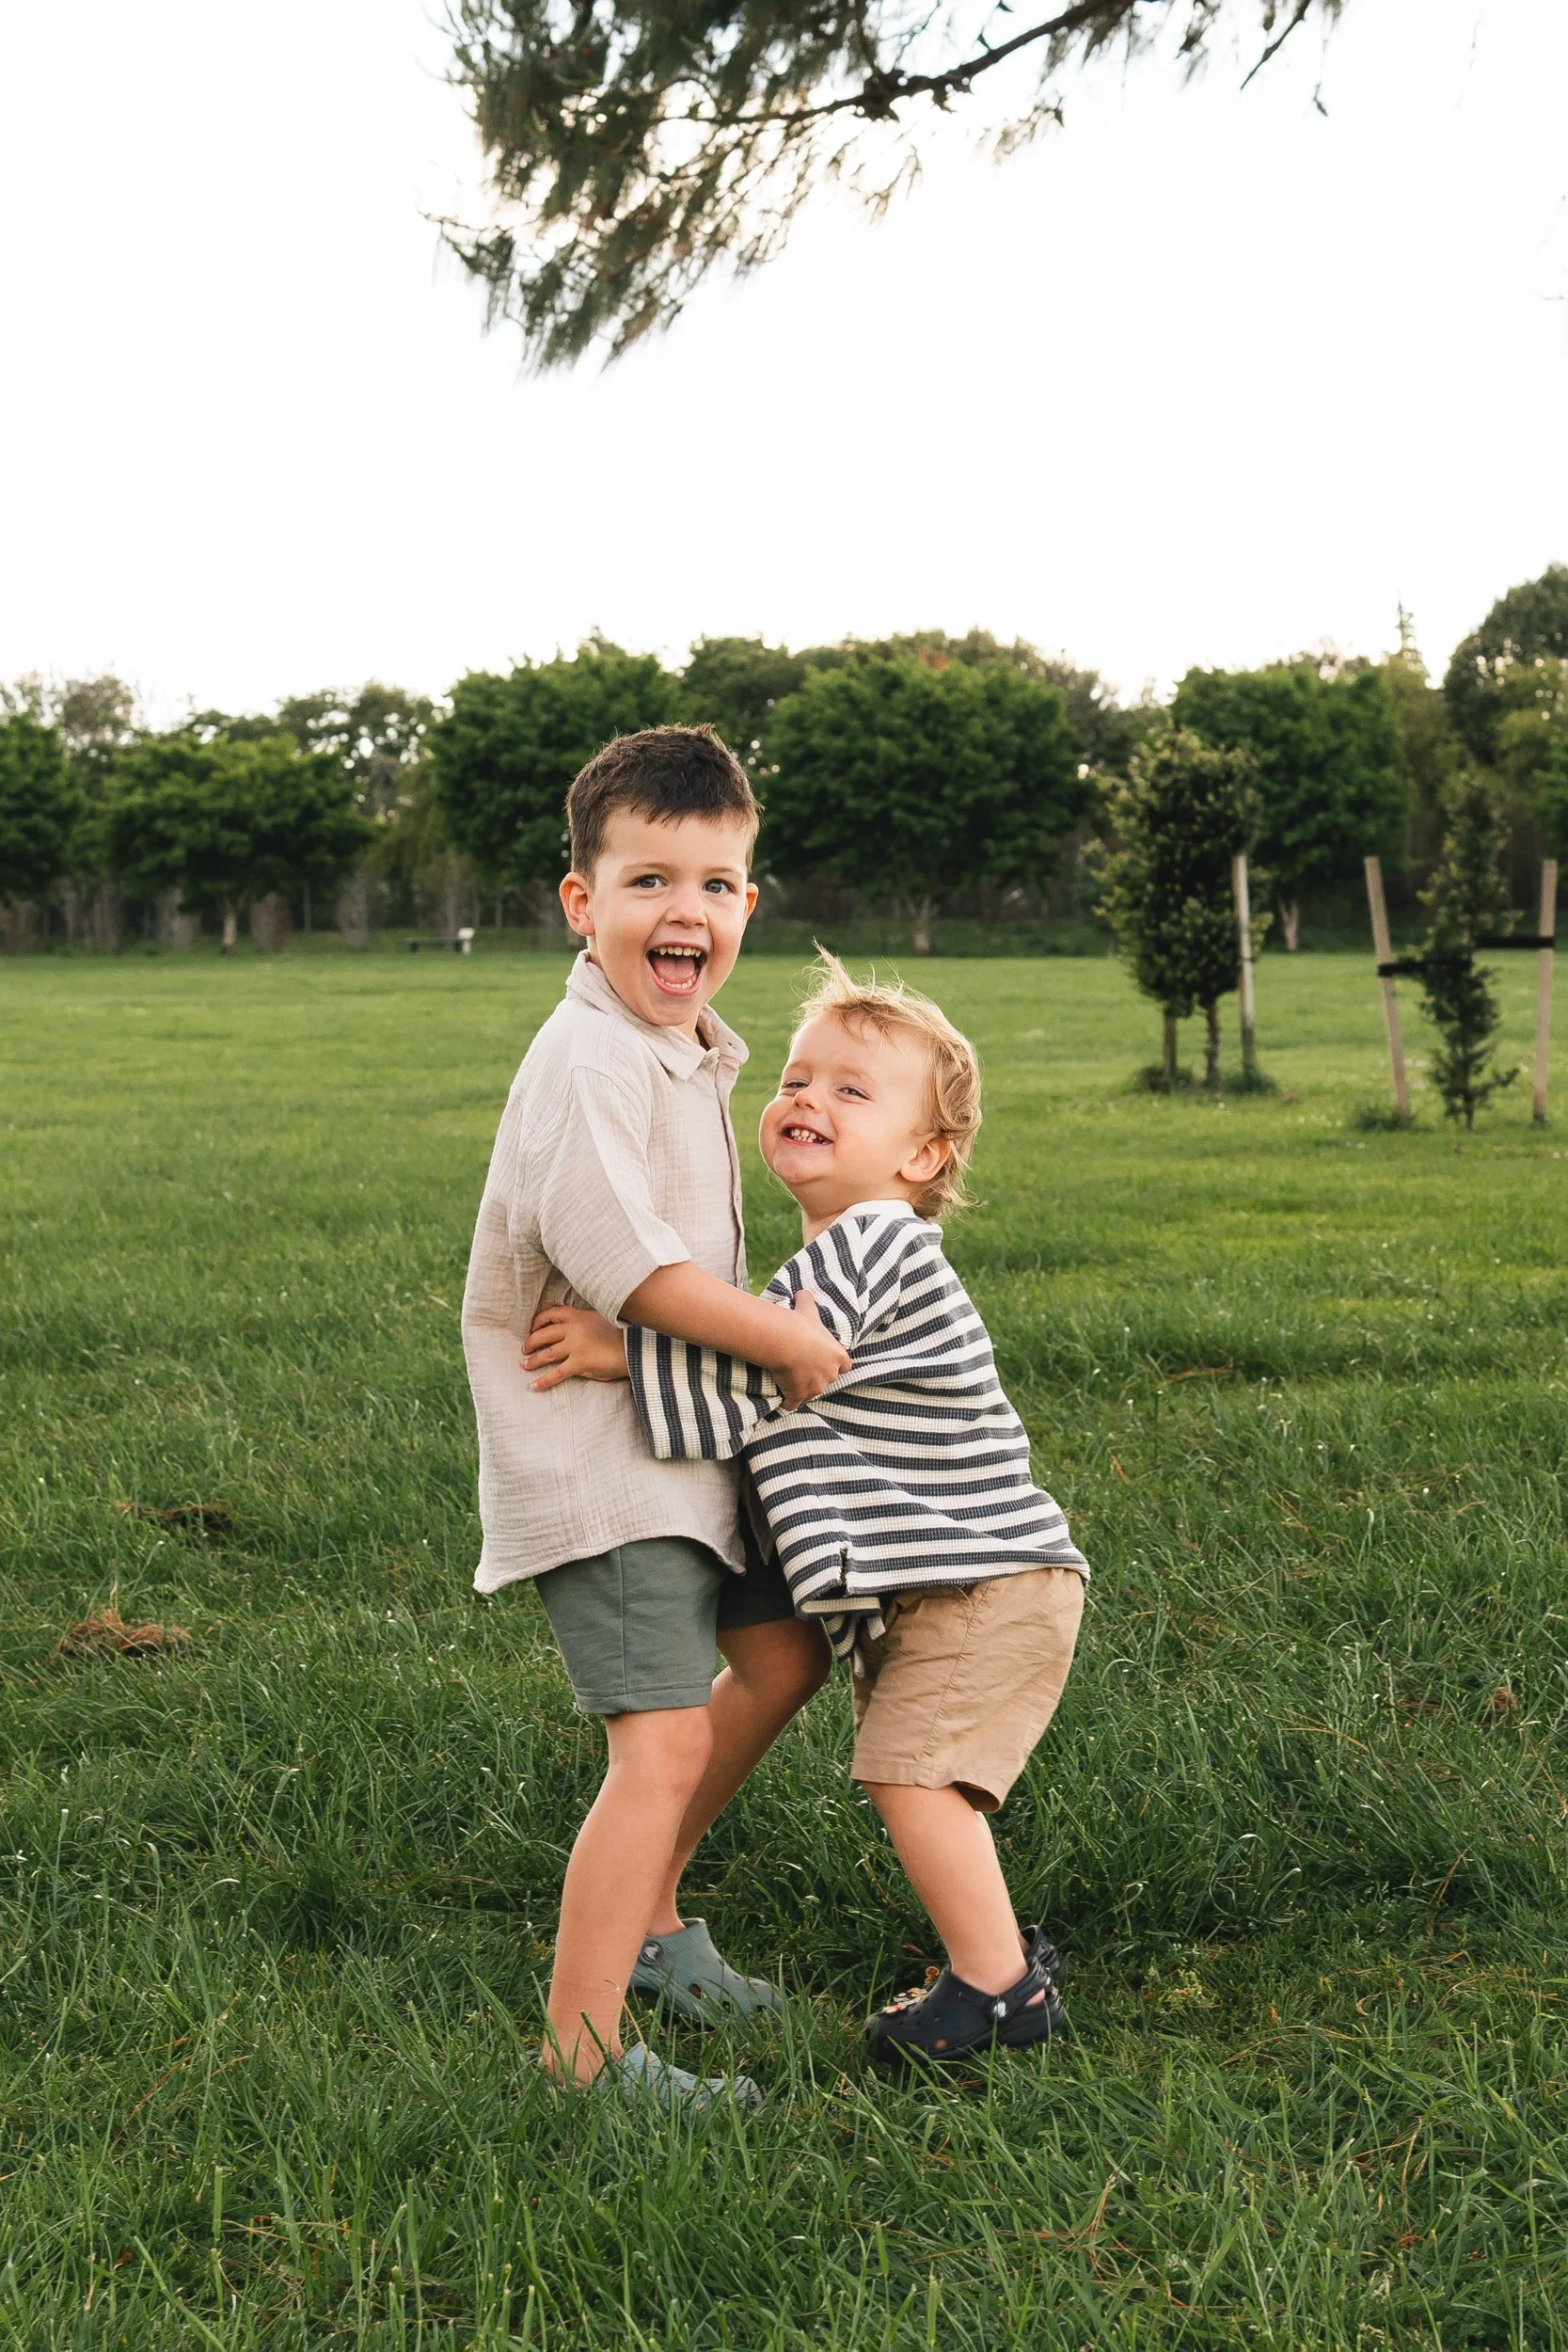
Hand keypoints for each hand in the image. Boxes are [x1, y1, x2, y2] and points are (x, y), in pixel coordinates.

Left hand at [522, 1305, 628, 1390]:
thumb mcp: (602, 1321)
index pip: (552, 1313)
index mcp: (579, 1316)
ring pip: (547, 1353)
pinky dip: (544, 1381)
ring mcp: (576, 1346)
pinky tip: (535, 1386)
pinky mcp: (580, 1363)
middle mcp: (574, 1329)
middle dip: (531, 1342)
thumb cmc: (622, 1335)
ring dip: (533, 1360)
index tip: (533, 1328)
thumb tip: (572, 1335)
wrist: (636, 1346)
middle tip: (525, 1349)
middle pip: (544, 1334)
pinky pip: (557, 1373)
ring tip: (525, 1365)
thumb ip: (585, 1325)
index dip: (538, 1320)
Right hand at [768, 1290, 850, 1410]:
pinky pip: (793, 1404)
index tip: (824, 1359)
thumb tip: (802, 1293)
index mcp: (838, 1356)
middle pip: (828, 1379)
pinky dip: (787, 1403)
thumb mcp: (807, 1308)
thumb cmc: (799, 1324)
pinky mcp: (798, 1395)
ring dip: (803, 1389)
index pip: (845, 1365)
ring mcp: (815, 1387)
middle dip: (818, 1376)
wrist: (784, 1341)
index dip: (835, 1363)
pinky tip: (782, 1400)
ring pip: (812, 1392)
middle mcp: (830, 1374)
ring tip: (790, 1381)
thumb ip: (807, 1300)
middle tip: (804, 1367)